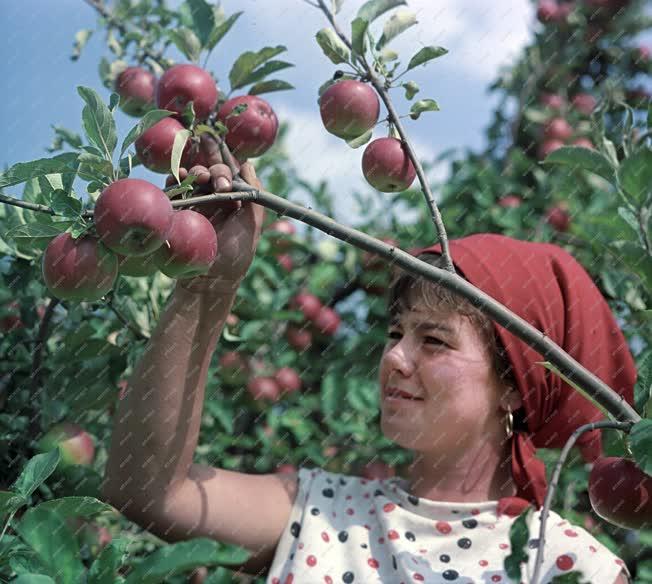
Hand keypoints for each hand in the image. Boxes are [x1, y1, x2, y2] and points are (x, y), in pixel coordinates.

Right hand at [165, 143, 264, 293]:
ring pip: (193, 174)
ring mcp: (196, 202)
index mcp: (236, 199)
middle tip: (219, 184)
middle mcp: (217, 197)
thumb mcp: (252, 225)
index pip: (232, 169)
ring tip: (198, 179)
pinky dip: (175, 179)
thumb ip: (254, 194)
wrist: (207, 281)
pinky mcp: (178, 210)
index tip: (220, 143)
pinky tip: (176, 177)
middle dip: (216, 167)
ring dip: (196, 171)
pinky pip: (174, 188)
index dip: (226, 156)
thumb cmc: (235, 255)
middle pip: (213, 167)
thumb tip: (249, 163)